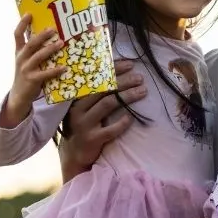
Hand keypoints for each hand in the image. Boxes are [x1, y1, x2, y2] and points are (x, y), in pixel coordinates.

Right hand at [3, 14, 66, 126]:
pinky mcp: (32, 80)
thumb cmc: (27, 74)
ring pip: (38, 56)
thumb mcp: (26, 60)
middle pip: (31, 43)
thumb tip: (50, 36)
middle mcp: (21, 58)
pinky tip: (64, 67)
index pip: (17, 34)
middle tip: (53, 29)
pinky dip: (55, 70)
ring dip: (50, 49)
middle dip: (42, 35)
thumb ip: (34, 50)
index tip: (29, 13)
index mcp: (19, 51)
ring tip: (61, 43)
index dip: (22, 23)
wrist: (19, 95)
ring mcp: (25, 69)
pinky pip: (45, 74)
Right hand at [60, 60, 146, 182]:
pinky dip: (123, 122)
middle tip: (140, 78)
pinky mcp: (92, 139)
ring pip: (108, 104)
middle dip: (124, 81)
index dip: (113, 69)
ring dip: (128, 96)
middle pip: (104, 89)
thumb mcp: (84, 107)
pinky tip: (132, 117)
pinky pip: (111, 129)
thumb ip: (96, 93)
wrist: (74, 153)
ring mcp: (84, 124)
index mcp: (76, 97)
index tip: (130, 64)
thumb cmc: (84, 124)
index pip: (96, 78)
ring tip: (143, 91)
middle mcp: (78, 108)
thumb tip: (118, 73)